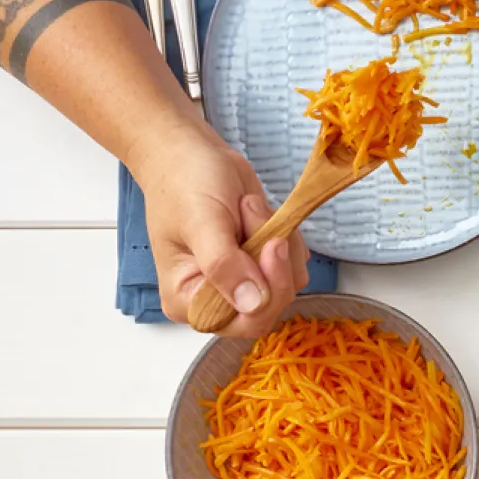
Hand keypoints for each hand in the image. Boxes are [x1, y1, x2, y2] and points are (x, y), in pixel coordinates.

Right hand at [136, 123, 304, 336]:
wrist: (191, 155)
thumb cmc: (183, 184)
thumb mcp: (201, 222)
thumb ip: (223, 265)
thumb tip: (251, 303)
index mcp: (188, 300)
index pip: (241, 323)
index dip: (266, 292)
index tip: (270, 246)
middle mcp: (217, 300)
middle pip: (272, 305)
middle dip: (273, 257)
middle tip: (252, 212)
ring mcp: (244, 284)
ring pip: (290, 282)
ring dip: (278, 238)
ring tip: (246, 207)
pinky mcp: (265, 266)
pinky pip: (295, 263)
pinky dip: (286, 235)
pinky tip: (257, 212)